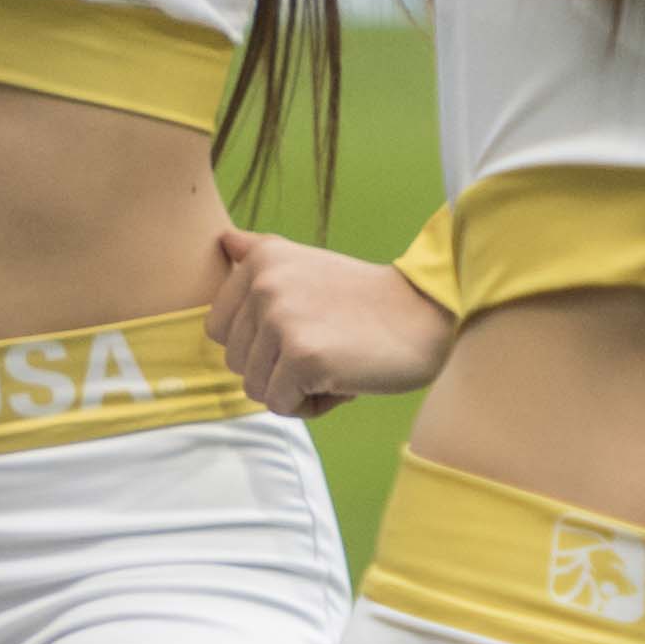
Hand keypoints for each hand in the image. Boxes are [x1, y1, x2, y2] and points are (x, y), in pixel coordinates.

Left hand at [202, 223, 453, 416]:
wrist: (426, 316)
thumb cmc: (364, 300)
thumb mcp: (306, 261)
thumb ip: (260, 253)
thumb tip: (221, 238)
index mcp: (260, 263)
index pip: (218, 331)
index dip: (258, 344)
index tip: (303, 328)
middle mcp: (264, 286)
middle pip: (236, 363)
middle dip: (276, 368)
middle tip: (325, 345)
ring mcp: (281, 321)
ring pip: (254, 388)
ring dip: (294, 389)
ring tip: (333, 361)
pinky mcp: (302, 358)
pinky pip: (280, 405)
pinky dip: (311, 404)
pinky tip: (342, 380)